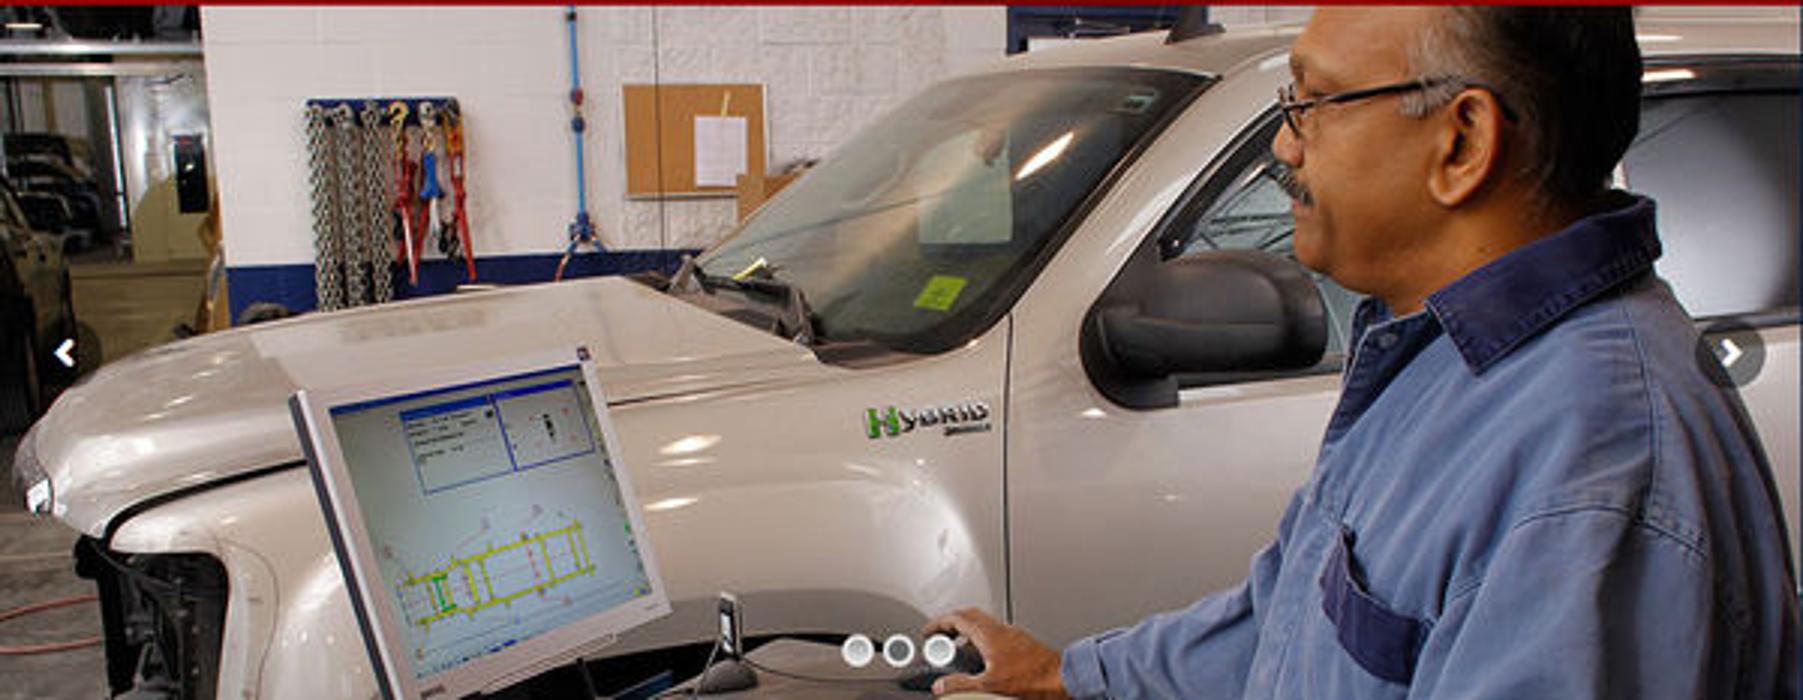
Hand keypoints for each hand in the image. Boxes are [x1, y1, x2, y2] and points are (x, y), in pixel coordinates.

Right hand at [921, 608, 1070, 698]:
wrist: (1061, 677)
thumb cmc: (1032, 677)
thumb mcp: (989, 684)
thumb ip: (961, 684)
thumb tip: (940, 686)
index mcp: (988, 634)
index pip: (956, 619)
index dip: (938, 624)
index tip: (928, 632)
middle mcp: (999, 629)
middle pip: (968, 615)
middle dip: (950, 623)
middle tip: (939, 636)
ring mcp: (1011, 634)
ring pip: (982, 623)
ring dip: (966, 631)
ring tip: (957, 647)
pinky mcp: (1019, 642)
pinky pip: (993, 632)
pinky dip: (980, 638)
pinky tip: (982, 656)